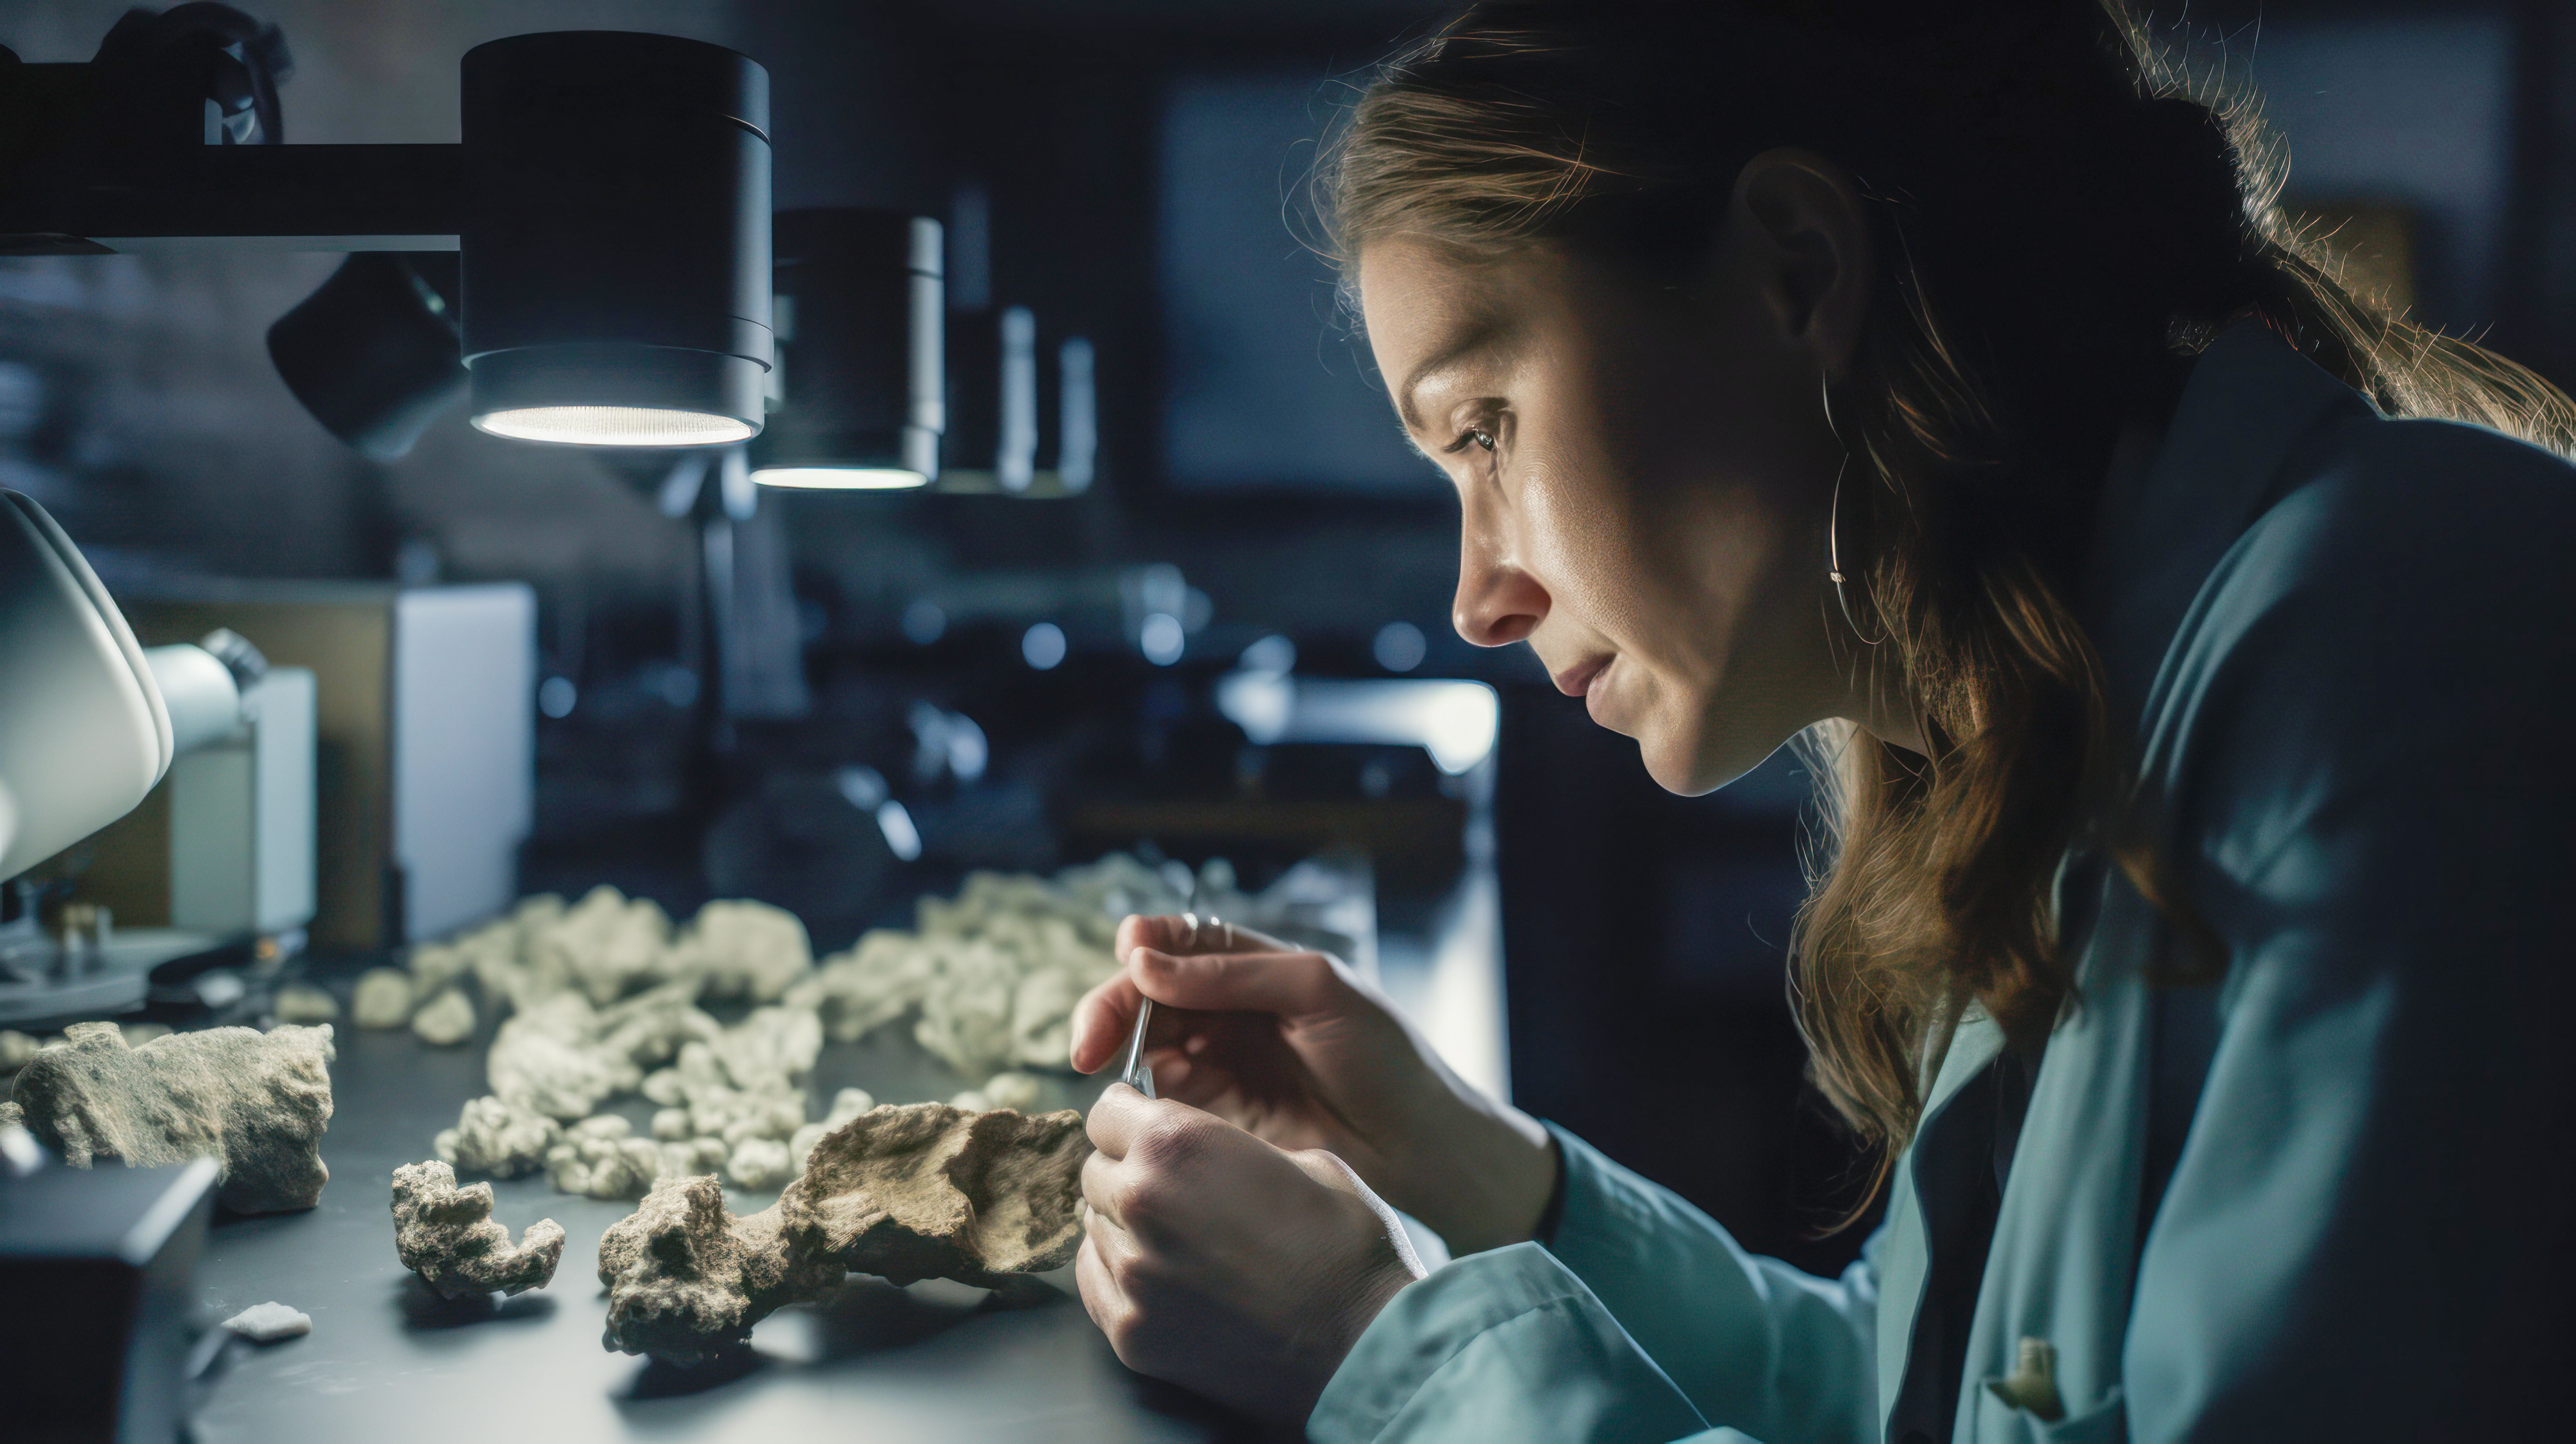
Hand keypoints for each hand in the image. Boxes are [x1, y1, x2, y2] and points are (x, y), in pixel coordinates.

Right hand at [1071, 914, 1555, 1255]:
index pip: (1180, 942)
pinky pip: (1162, 1096)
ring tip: (1107, 1066)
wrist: (1420, 1147)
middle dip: (1113, 1007)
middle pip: (1149, 993)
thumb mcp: (1318, 990)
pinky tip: (1149, 1097)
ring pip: (1145, 1042)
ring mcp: (1222, 1062)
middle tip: (1088, 1042)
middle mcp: (1232, 1010)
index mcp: (1258, 967)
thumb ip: (1231, 971)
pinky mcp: (1216, 1115)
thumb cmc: (1387, 1057)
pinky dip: (1144, 1094)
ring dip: (1119, 1049)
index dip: (1145, 948)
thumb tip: (1141, 958)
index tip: (1127, 959)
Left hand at [1078, 1082, 1425, 1422]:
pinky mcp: (1131, 1334)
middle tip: (1175, 1189)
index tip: (1143, 1127)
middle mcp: (1141, 1203)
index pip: (1106, 1113)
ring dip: (1125, 1225)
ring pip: (1093, 1228)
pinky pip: (1096, 1284)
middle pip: (1094, 1171)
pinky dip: (1120, 1274)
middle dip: (1127, 1171)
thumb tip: (1197, 1149)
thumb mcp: (1301, 1159)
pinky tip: (1168, 1277)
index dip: (1129, 1118)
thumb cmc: (1348, 1247)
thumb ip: (1226, 1146)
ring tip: (1182, 1238)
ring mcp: (1131, 1275)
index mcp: (1178, 1145)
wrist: (1368, 1345)